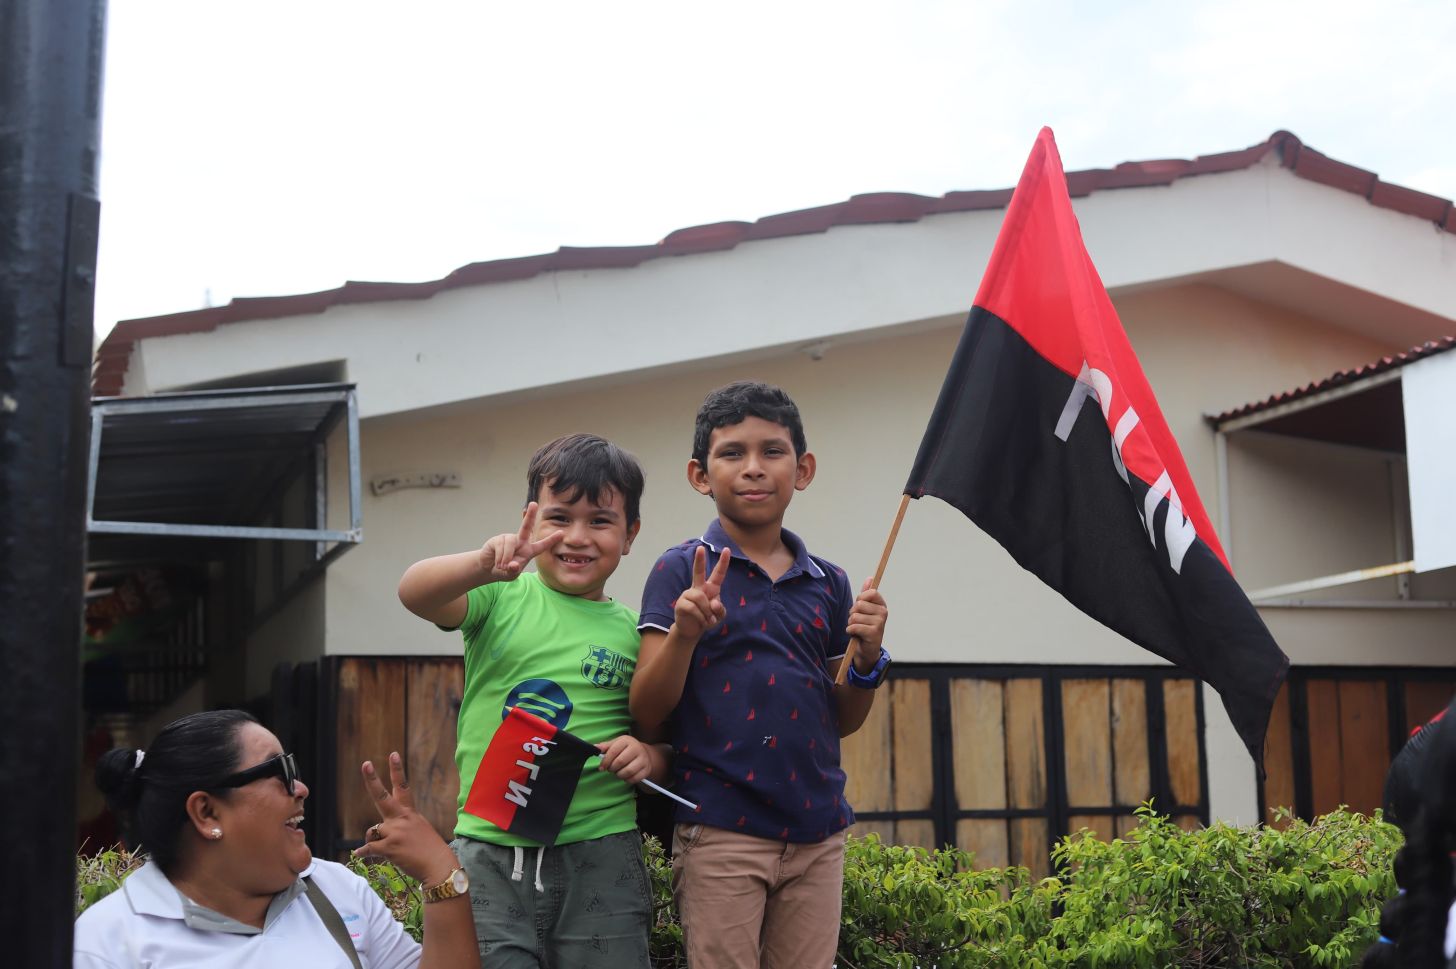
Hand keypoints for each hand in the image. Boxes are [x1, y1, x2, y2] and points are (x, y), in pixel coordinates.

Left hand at [352, 752, 457, 887]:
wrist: (439, 866)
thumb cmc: (430, 851)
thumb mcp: (419, 831)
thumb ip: (399, 827)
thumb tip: (376, 833)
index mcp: (410, 813)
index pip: (403, 787)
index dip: (397, 770)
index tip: (392, 754)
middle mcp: (402, 819)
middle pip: (382, 796)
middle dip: (373, 780)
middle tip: (366, 764)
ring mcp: (395, 832)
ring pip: (372, 831)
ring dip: (375, 840)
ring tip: (391, 850)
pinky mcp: (389, 847)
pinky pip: (369, 848)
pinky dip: (364, 853)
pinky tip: (361, 855)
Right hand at [478, 502, 563, 581]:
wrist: (489, 569)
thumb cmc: (504, 570)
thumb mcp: (511, 575)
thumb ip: (513, 571)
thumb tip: (513, 564)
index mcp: (528, 551)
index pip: (542, 546)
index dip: (551, 540)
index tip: (561, 533)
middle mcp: (520, 541)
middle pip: (526, 527)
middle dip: (530, 516)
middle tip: (534, 504)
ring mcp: (508, 539)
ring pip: (510, 544)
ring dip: (506, 558)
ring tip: (502, 566)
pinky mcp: (498, 539)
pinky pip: (501, 546)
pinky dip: (500, 557)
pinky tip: (497, 561)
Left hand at [596, 735, 655, 784]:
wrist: (644, 753)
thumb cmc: (626, 749)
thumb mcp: (616, 744)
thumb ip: (605, 746)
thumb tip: (595, 748)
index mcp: (627, 741)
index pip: (613, 751)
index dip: (605, 761)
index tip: (601, 767)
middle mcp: (636, 748)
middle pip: (620, 762)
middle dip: (612, 768)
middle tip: (611, 769)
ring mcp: (643, 759)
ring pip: (627, 771)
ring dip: (619, 775)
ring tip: (618, 772)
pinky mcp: (646, 769)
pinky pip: (634, 779)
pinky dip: (627, 780)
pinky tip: (625, 776)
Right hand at [673, 546, 730, 643]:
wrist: (692, 630)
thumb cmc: (706, 619)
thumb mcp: (719, 616)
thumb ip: (720, 609)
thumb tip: (713, 603)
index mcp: (710, 588)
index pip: (718, 573)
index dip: (723, 562)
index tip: (727, 549)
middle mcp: (698, 588)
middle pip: (698, 571)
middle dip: (699, 560)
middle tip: (701, 548)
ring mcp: (688, 595)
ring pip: (700, 598)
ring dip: (707, 612)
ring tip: (708, 620)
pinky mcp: (681, 604)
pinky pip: (693, 608)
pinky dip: (701, 618)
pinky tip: (702, 622)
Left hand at [847, 579, 887, 663]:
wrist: (866, 650)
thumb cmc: (864, 627)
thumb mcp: (864, 610)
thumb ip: (866, 594)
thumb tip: (870, 578)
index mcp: (881, 605)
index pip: (870, 592)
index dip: (860, 599)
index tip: (860, 608)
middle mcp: (883, 612)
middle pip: (859, 604)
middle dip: (852, 613)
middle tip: (857, 621)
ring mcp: (880, 623)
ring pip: (855, 616)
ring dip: (851, 623)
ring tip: (857, 629)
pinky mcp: (874, 633)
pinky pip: (854, 626)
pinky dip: (850, 631)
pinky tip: (855, 635)